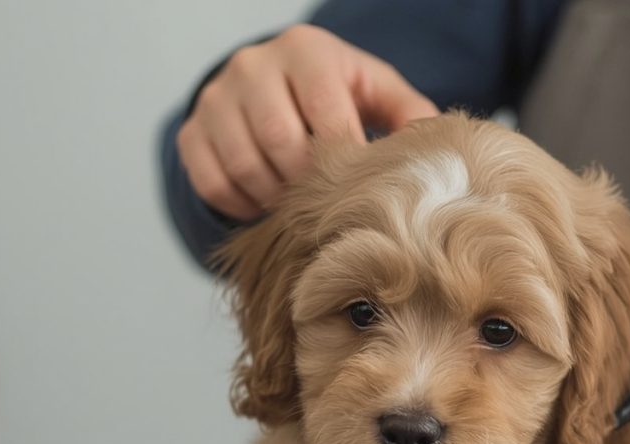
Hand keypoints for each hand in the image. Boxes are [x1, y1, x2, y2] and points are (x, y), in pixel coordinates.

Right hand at [178, 25, 438, 219]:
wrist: (268, 90)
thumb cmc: (335, 99)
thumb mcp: (374, 94)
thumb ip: (409, 116)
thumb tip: (438, 150)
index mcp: (306, 50)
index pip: (327, 115)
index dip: (344, 162)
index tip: (356, 188)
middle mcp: (253, 65)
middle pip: (282, 142)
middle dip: (309, 185)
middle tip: (326, 205)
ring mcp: (216, 99)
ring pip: (246, 167)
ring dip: (277, 199)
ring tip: (299, 205)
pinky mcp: (191, 133)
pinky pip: (214, 184)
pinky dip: (242, 205)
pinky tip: (265, 204)